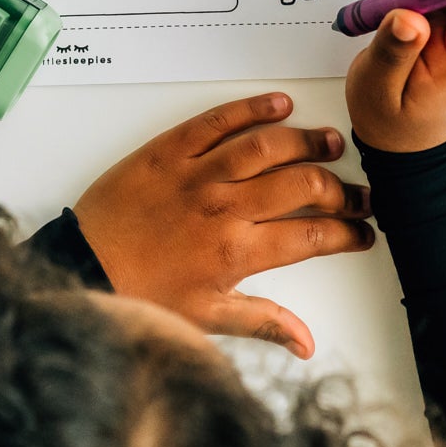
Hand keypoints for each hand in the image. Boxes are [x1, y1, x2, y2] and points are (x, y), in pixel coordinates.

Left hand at [73, 93, 372, 357]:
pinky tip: (279, 103)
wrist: (83, 265)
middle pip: (301, 186)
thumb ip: (262, 322)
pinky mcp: (172, 148)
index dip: (347, 232)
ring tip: (330, 143)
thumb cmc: (139, 293)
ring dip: (307, 142)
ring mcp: (199, 173)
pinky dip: (253, 107)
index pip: (311, 236)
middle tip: (357, 190)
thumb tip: (306, 342)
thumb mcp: (204, 318)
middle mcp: (224, 208)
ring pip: (269, 146)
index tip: (363, 231)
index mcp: (235, 252)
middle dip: (341, 188)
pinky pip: (220, 119)